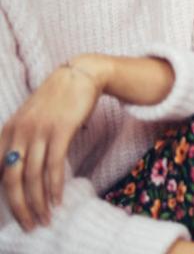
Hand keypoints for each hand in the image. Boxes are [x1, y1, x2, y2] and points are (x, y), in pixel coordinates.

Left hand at [0, 55, 107, 230]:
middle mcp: (18, 132)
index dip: (3, 196)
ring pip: (33, 176)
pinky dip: (55, 186)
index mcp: (7, 131)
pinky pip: (54, 165)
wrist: (80, 75)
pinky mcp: (60, 130)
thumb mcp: (30, 120)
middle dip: (19, 206)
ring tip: (46, 217)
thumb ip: (22, 142)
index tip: (13, 213)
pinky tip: (58, 199)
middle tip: (29, 224)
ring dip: (39, 201)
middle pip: (12, 179)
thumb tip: (22, 171)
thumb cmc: (57, 100)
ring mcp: (39, 131)